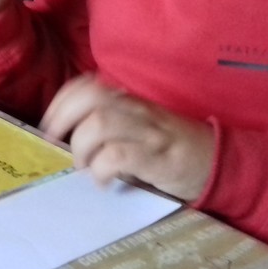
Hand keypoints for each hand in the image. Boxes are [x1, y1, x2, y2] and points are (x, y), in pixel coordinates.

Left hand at [40, 75, 214, 200]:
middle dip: (63, 118)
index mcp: (128, 101)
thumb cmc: (171, 146)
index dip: (61, 102)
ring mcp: (147, 131)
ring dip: (82, 148)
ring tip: (85, 167)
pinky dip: (102, 169)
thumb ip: (109, 125)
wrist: (219, 161)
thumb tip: (70, 137)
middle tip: (56, 141)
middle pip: (90, 98)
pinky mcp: (157, 156)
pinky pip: (118, 155)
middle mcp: (135, 110)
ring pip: (99, 123)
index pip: (86, 85)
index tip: (49, 125)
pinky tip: (104, 182)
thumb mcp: (138, 127)